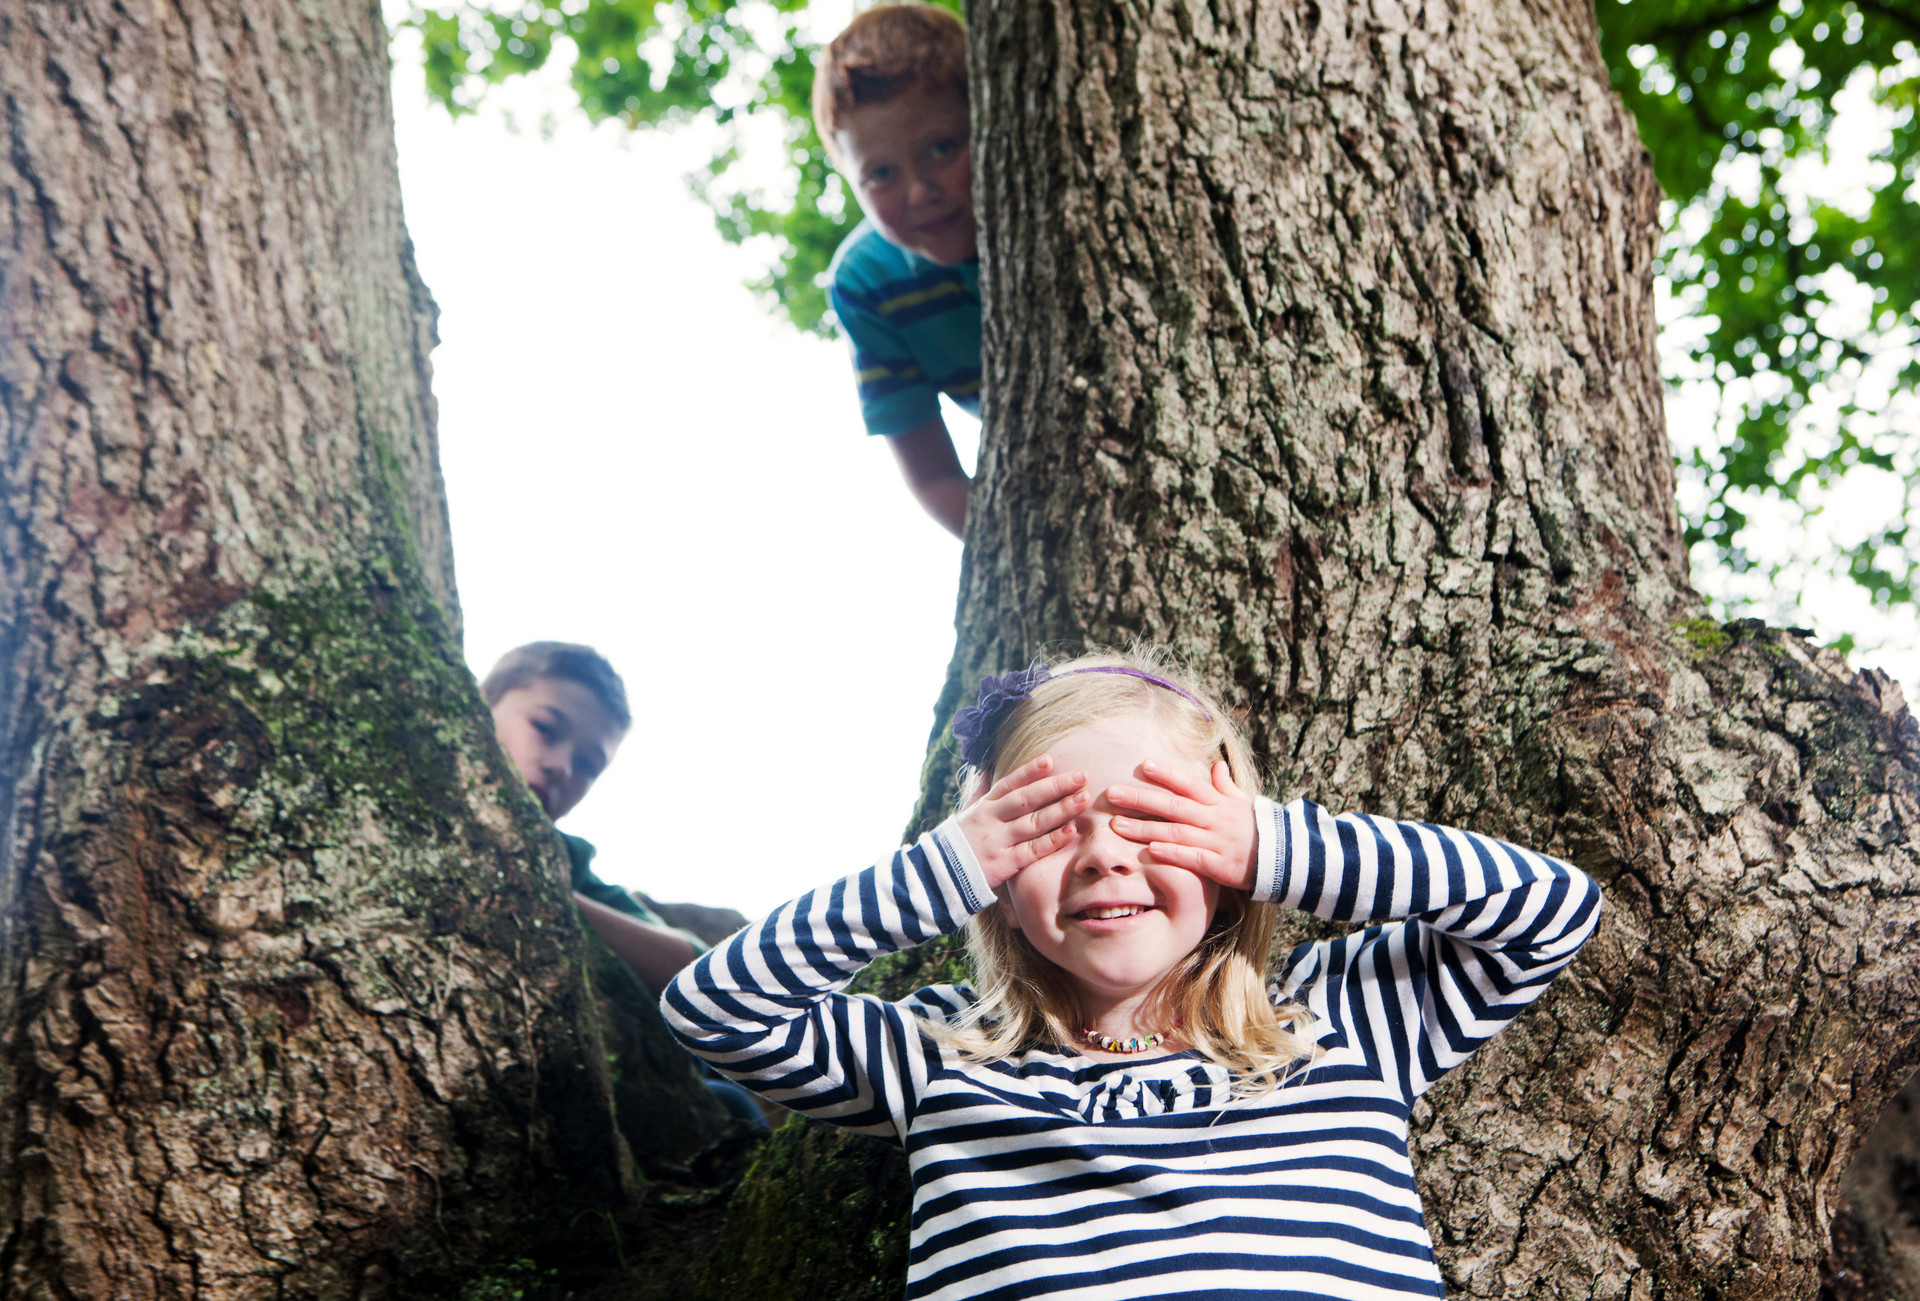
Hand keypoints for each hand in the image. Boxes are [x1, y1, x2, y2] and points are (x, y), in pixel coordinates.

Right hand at [955, 754, 1088, 888]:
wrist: (939, 876)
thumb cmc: (959, 841)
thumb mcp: (966, 811)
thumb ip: (980, 789)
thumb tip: (985, 766)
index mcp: (984, 805)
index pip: (1009, 783)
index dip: (1029, 771)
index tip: (1050, 760)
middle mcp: (991, 819)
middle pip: (1026, 799)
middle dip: (1055, 786)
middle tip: (1081, 776)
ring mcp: (998, 841)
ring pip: (1033, 823)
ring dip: (1060, 810)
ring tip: (1082, 799)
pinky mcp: (1004, 864)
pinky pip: (1032, 851)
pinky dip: (1052, 841)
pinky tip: (1071, 832)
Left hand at [1106, 759, 1255, 890]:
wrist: (1286, 859)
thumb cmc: (1258, 829)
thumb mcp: (1243, 803)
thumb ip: (1226, 786)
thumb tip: (1217, 764)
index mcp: (1218, 802)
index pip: (1188, 784)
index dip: (1167, 774)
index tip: (1143, 765)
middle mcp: (1214, 818)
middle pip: (1172, 806)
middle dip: (1140, 799)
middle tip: (1112, 793)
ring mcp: (1216, 841)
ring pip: (1175, 832)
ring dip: (1144, 828)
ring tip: (1116, 825)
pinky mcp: (1218, 865)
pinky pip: (1191, 858)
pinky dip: (1171, 853)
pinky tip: (1149, 850)